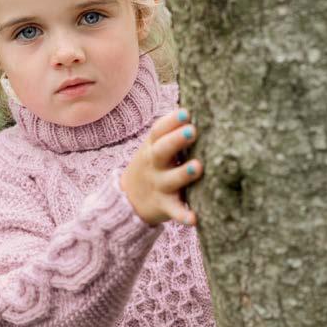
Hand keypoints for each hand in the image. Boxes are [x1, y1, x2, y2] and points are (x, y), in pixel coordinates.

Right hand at [119, 108, 202, 225]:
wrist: (127, 201)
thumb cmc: (152, 167)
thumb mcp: (154, 148)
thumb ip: (171, 132)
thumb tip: (200, 106)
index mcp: (152, 147)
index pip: (158, 130)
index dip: (171, 121)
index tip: (186, 112)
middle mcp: (154, 165)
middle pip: (162, 151)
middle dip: (176, 140)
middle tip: (192, 131)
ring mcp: (158, 185)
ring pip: (171, 180)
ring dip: (184, 173)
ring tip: (198, 166)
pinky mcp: (164, 206)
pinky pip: (174, 211)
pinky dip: (183, 216)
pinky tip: (195, 219)